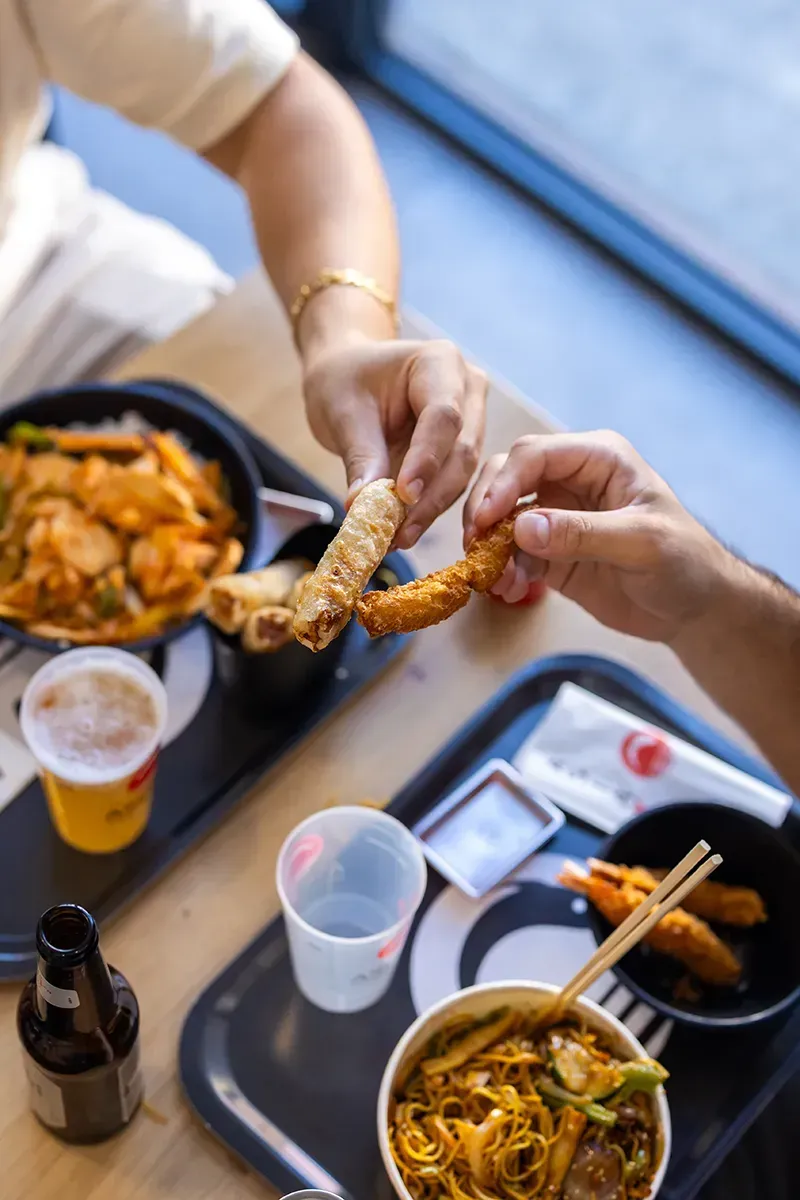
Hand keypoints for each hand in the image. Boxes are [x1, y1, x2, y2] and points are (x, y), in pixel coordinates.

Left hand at [303, 336, 486, 547]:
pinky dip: (427, 510)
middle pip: (461, 450)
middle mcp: (467, 389)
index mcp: (439, 362)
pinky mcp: (463, 448)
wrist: (347, 375)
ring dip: (430, 510)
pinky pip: (451, 484)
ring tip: (396, 538)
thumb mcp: (343, 412)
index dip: (427, 459)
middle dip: (431, 497)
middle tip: (399, 533)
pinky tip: (402, 532)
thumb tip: (363, 508)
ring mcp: (472, 419)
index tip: (403, 496)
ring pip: (461, 474)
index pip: (444, 416)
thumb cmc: (344, 380)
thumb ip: (361, 457)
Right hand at [463, 431, 733, 642]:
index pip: (535, 455)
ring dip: (487, 543)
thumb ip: (583, 533)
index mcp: (597, 458)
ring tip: (491, 577)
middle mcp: (570, 479)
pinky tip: (504, 589)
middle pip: (507, 477)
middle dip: (485, 509)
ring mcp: (555, 516)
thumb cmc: (683, 561)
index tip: (486, 519)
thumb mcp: (641, 544)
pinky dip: (499, 569)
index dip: (504, 482)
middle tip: (475, 545)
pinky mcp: (548, 552)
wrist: (694, 609)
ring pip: (500, 516)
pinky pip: (509, 553)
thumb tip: (521, 529)